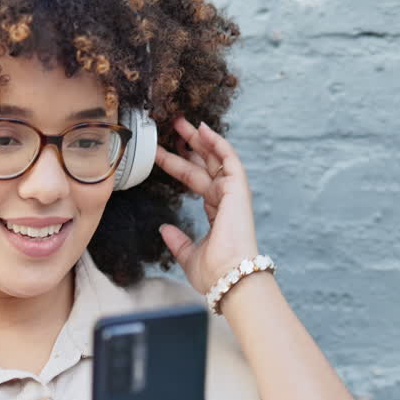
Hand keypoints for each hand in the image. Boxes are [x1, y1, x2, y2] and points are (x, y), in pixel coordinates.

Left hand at [154, 117, 259, 294]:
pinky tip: (202, 129)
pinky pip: (228, 159)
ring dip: (199, 139)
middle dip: (188, 145)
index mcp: (216, 212)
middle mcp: (225, 199)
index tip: (160, 154)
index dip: (177, 166)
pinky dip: (217, 143)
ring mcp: (233, 193)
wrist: (228, 277)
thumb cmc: (214, 272)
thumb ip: (178, 241)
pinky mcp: (238, 189)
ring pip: (214, 158)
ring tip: (181, 122)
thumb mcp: (188, 255)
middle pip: (203, 165)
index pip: (194, 181)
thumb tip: (164, 229)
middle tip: (172, 127)